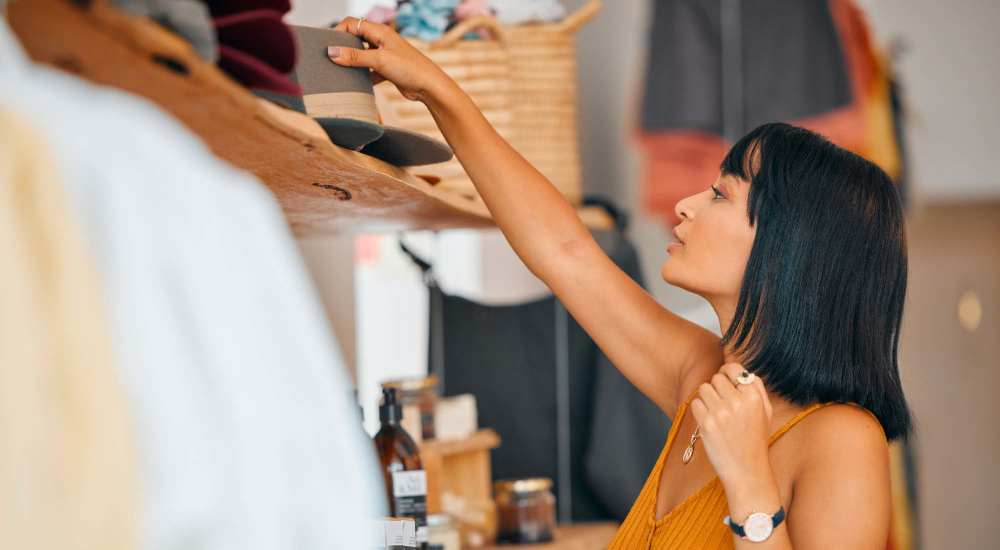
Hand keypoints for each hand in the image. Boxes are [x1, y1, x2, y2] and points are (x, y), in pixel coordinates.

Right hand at [329, 17, 452, 102]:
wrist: (430, 87)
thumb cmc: (410, 69)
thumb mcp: (379, 60)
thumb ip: (355, 56)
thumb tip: (332, 52)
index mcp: (380, 32)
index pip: (352, 23)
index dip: (338, 31)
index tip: (328, 45)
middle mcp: (382, 41)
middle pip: (356, 38)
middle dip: (343, 47)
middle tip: (331, 58)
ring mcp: (385, 55)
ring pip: (362, 56)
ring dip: (352, 63)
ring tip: (340, 72)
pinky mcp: (387, 70)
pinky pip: (369, 70)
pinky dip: (362, 76)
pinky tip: (357, 84)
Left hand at [689, 363, 773, 481]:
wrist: (747, 470)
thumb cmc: (755, 440)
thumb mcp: (766, 412)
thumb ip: (756, 388)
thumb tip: (741, 370)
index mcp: (754, 397)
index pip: (733, 369)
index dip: (727, 373)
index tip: (726, 382)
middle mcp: (738, 402)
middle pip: (716, 378)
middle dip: (717, 389)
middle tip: (723, 404)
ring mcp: (721, 413)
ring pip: (703, 389)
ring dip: (707, 399)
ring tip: (717, 413)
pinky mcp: (707, 424)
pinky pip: (695, 403)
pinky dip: (700, 411)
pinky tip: (710, 422)